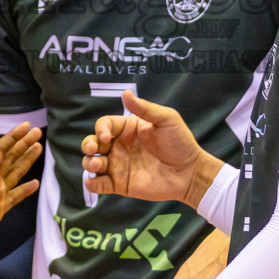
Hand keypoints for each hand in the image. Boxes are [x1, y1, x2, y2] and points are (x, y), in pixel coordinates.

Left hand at [0, 124, 41, 260]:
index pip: (1, 151)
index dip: (14, 138)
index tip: (27, 126)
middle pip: (11, 159)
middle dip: (24, 145)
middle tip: (38, 132)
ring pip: (16, 174)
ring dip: (27, 161)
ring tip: (38, 148)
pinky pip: (16, 196)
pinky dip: (25, 190)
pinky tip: (35, 183)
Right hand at [82, 91, 217, 206]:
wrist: (189, 173)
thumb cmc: (180, 143)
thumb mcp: (166, 119)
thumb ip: (145, 108)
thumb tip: (125, 93)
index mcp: (129, 129)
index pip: (106, 125)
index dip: (101, 129)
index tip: (106, 136)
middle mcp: (120, 146)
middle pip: (94, 142)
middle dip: (88, 144)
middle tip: (92, 149)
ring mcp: (119, 166)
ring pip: (93, 163)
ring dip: (88, 163)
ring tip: (95, 165)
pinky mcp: (120, 184)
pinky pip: (100, 184)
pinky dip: (92, 184)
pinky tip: (92, 182)